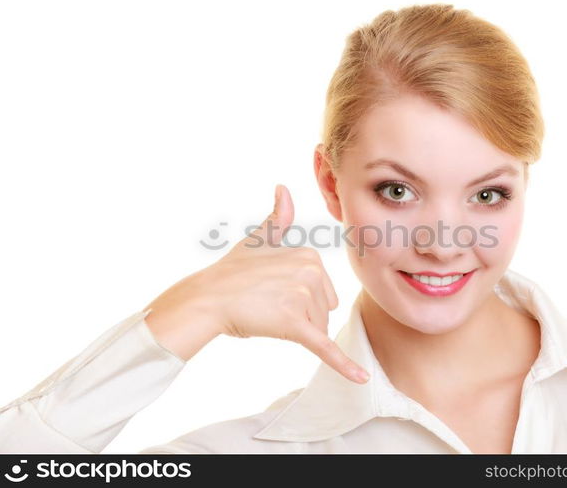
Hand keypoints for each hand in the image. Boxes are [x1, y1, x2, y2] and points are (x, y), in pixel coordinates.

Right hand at [143, 184, 369, 383]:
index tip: (273, 292)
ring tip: (267, 316)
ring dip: (296, 330)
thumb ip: (277, 218)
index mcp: (309, 255)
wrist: (206, 299)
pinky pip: (325, 348)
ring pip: (318, 329)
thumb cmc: (230, 273)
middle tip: (268, 306)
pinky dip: (343, 366)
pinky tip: (360, 380)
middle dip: (301, 316)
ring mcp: (304, 298)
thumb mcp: (257, 241)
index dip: (299, 299)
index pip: (323, 291)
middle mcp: (311, 271)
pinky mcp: (296, 325)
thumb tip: (283, 188)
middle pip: (324, 310)